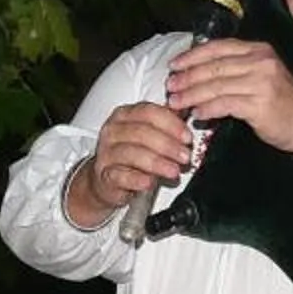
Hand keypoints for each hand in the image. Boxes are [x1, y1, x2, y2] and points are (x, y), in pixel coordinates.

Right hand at [67, 101, 196, 228]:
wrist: (107, 180)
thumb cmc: (132, 155)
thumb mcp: (148, 135)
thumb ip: (165, 124)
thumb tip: (188, 111)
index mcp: (124, 115)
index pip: (148, 112)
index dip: (171, 124)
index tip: (187, 138)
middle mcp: (113, 131)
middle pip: (141, 132)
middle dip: (168, 145)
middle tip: (185, 156)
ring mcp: (106, 153)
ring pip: (132, 154)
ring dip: (157, 163)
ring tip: (174, 171)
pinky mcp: (105, 175)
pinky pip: (120, 176)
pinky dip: (137, 179)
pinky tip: (150, 182)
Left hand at [166, 39, 292, 161]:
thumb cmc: (281, 102)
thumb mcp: (260, 75)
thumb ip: (234, 69)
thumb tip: (198, 73)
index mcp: (258, 50)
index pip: (218, 48)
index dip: (192, 56)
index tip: (174, 65)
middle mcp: (260, 62)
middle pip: (214, 66)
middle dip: (187, 77)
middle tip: (170, 86)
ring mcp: (261, 83)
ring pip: (216, 85)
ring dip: (192, 94)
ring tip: (176, 102)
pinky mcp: (260, 105)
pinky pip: (225, 104)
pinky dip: (208, 108)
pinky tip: (197, 113)